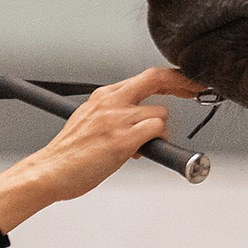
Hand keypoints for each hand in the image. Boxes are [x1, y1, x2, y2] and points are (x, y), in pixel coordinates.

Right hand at [0, 66, 203, 231]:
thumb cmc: (70, 153)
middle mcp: (111, 101)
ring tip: (139, 149)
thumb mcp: (90, 121)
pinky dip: (155, 143)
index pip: (146, 77)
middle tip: (197, 90)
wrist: (49, 171)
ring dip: (158, 132)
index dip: (172, 77)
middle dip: (183, 83)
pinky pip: (155, 132)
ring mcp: (116, 119)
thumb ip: (115, 115)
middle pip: (157, 79)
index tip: (188, 82)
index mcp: (104, 95)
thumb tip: (142, 122)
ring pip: (159, 114)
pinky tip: (138, 154)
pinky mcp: (121, 140)